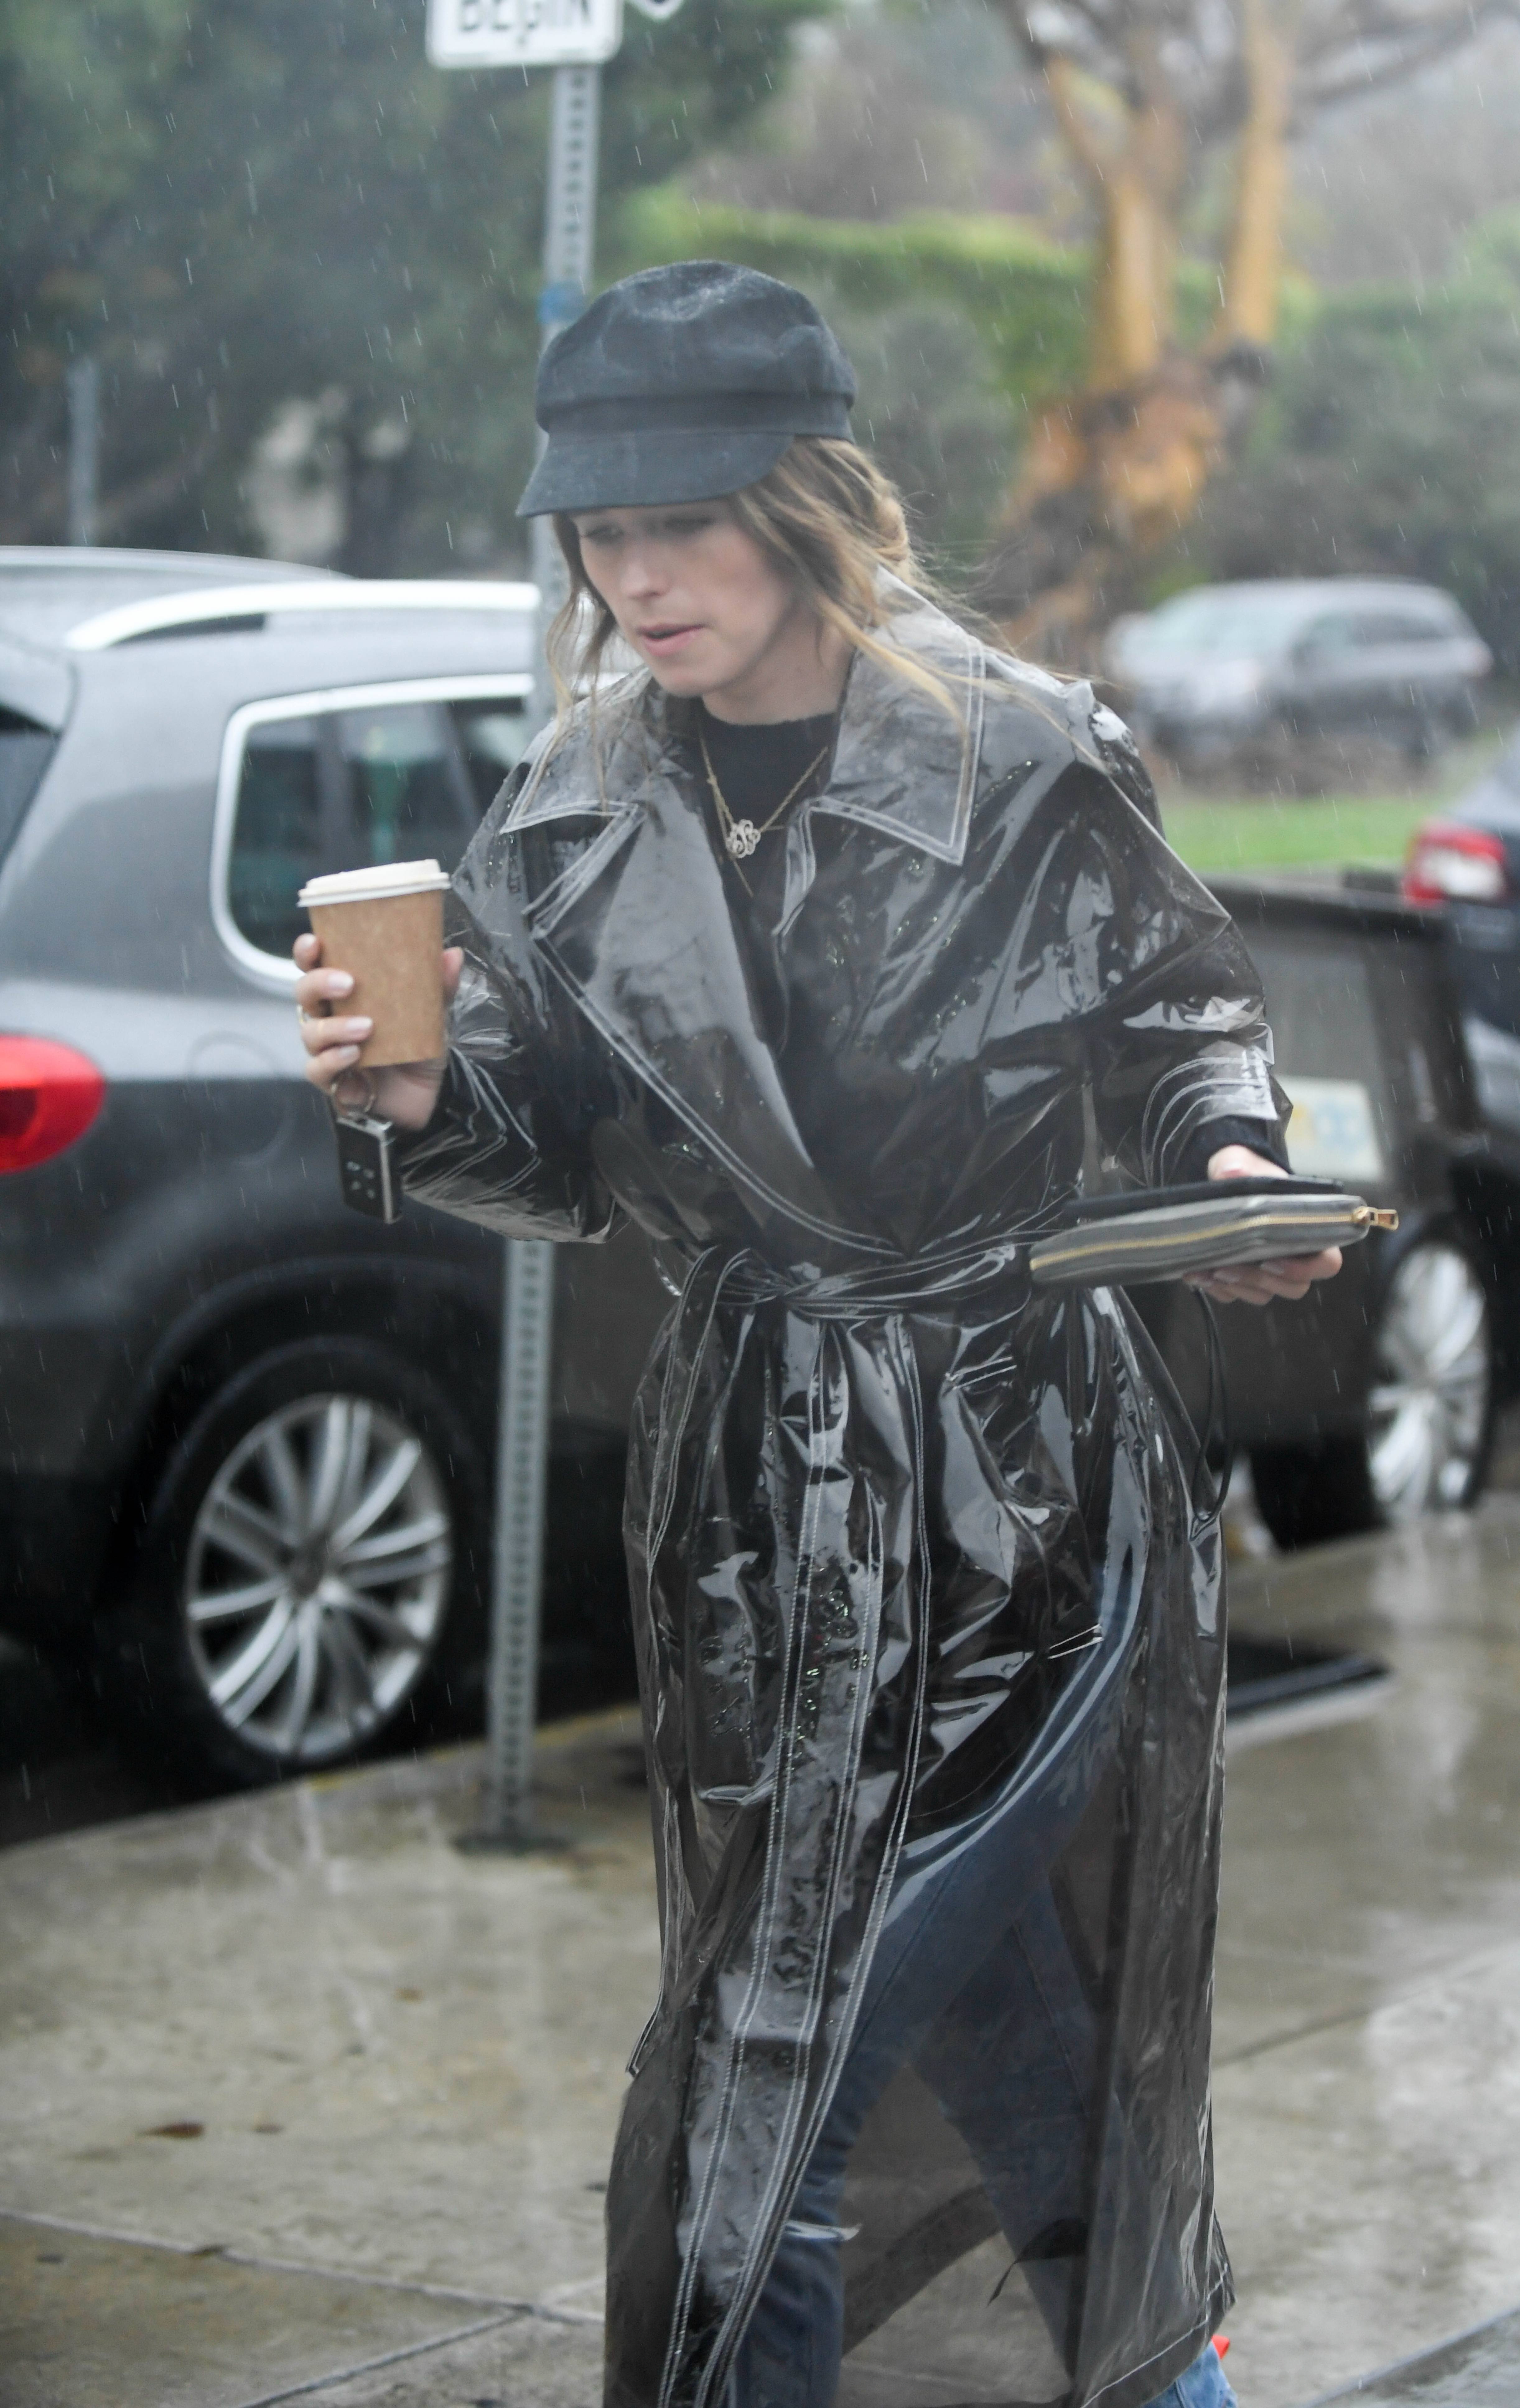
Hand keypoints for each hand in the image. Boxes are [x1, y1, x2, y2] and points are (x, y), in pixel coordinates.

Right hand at [294, 931, 463, 1131]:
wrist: (428, 1095)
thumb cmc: (418, 1047)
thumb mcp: (433, 1016)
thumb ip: (439, 987)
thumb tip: (453, 954)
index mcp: (345, 995)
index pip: (315, 967)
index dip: (307, 953)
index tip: (314, 942)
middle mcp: (330, 1018)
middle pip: (305, 994)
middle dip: (319, 984)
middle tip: (348, 983)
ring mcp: (327, 1049)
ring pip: (311, 1033)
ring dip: (335, 1028)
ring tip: (366, 1027)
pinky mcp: (333, 1080)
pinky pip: (318, 1069)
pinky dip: (333, 1061)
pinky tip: (354, 1056)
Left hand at [1186, 1143, 1342, 1306]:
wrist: (1222, 1181)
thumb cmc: (1245, 1172)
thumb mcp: (1240, 1162)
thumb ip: (1239, 1165)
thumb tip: (1231, 1171)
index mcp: (1307, 1230)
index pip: (1327, 1263)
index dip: (1304, 1270)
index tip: (1271, 1261)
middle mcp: (1294, 1255)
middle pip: (1293, 1288)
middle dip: (1260, 1282)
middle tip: (1228, 1268)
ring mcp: (1269, 1270)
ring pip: (1263, 1295)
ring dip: (1236, 1287)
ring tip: (1208, 1270)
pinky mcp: (1243, 1276)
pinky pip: (1236, 1295)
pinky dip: (1218, 1289)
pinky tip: (1198, 1274)